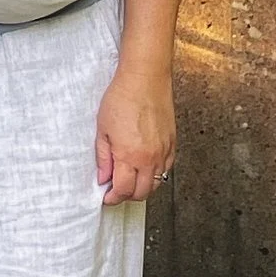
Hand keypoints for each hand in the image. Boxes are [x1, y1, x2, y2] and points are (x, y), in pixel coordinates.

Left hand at [96, 66, 174, 203]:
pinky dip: (155, 175)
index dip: (113, 197)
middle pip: (141, 193)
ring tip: (130, 179)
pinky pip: (166, 169)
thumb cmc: (122, 97)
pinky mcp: (172, 143)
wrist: (145, 78)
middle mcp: (150, 158)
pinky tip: (145, 167)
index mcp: (130, 155)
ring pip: (156, 184)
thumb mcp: (102, 129)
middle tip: (116, 189)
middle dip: (127, 196)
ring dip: (142, 187)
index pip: (123, 190)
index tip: (106, 196)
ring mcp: (164, 152)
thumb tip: (103, 177)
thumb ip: (103, 158)